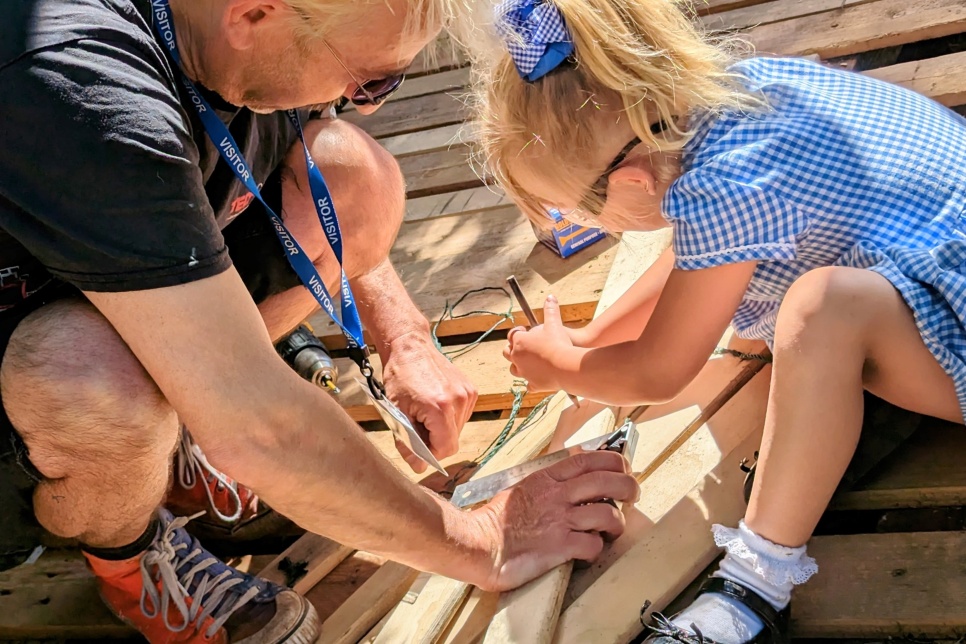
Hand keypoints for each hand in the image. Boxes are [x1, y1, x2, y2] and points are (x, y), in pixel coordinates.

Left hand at [382, 331, 477, 472]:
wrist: (410, 347)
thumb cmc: (400, 376)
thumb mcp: (398, 413)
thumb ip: (409, 443)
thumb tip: (419, 466)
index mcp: (441, 407)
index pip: (446, 448)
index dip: (431, 454)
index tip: (417, 449)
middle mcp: (460, 400)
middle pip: (452, 440)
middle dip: (434, 441)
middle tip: (416, 428)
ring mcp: (468, 394)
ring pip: (458, 429)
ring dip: (441, 429)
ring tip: (424, 414)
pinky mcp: (471, 390)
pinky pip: (462, 416)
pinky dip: (448, 418)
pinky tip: (434, 405)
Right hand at [468, 450, 639, 591]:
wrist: (479, 544)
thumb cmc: (496, 521)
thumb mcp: (523, 489)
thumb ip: (547, 482)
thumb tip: (568, 475)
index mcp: (547, 479)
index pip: (589, 459)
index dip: (614, 461)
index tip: (624, 468)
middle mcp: (557, 496)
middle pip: (608, 481)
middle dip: (629, 487)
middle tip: (632, 495)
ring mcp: (560, 520)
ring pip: (608, 513)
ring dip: (617, 523)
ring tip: (613, 530)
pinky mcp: (559, 546)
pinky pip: (593, 545)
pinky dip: (597, 549)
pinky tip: (589, 550)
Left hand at [503, 295, 574, 390]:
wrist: (566, 366)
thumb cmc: (559, 343)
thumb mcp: (554, 323)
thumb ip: (550, 310)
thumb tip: (550, 297)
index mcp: (519, 342)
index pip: (512, 335)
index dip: (518, 332)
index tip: (525, 331)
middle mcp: (517, 357)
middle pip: (507, 352)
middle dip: (512, 348)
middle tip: (522, 346)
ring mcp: (524, 372)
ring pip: (514, 369)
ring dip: (518, 365)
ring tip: (526, 362)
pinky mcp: (533, 384)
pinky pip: (528, 384)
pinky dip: (531, 382)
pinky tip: (536, 380)